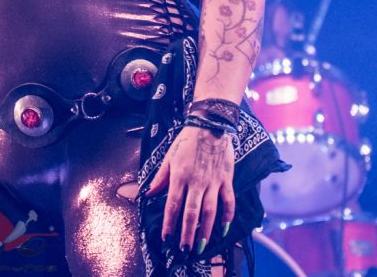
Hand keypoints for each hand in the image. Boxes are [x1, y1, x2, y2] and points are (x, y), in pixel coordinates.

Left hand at [146, 125, 235, 255]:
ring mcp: (213, 181)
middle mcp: (196, 181)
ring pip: (210, 211)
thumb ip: (160, 177)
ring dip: (205, 230)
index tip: (166, 238)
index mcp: (179, 176)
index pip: (172, 205)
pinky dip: (227, 216)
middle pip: (191, 213)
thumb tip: (148, 194)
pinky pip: (228, 200)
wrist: (210, 125)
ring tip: (201, 246)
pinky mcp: (226, 179)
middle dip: (187, 234)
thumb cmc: (186, 141)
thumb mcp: (169, 157)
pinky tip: (223, 229)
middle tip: (184, 249)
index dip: (169, 224)